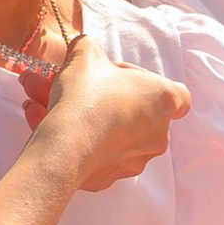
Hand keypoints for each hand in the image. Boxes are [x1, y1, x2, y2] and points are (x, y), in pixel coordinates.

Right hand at [32, 32, 187, 190]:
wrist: (68, 145)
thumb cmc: (87, 95)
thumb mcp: (86, 53)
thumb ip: (90, 47)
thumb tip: (85, 49)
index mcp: (163, 100)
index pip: (179, 95)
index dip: (147, 81)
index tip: (118, 76)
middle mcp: (157, 134)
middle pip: (134, 111)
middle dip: (102, 97)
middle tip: (76, 87)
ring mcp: (136, 159)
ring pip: (109, 132)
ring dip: (83, 117)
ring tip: (45, 102)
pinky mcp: (111, 177)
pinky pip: (94, 153)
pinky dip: (76, 140)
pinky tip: (46, 124)